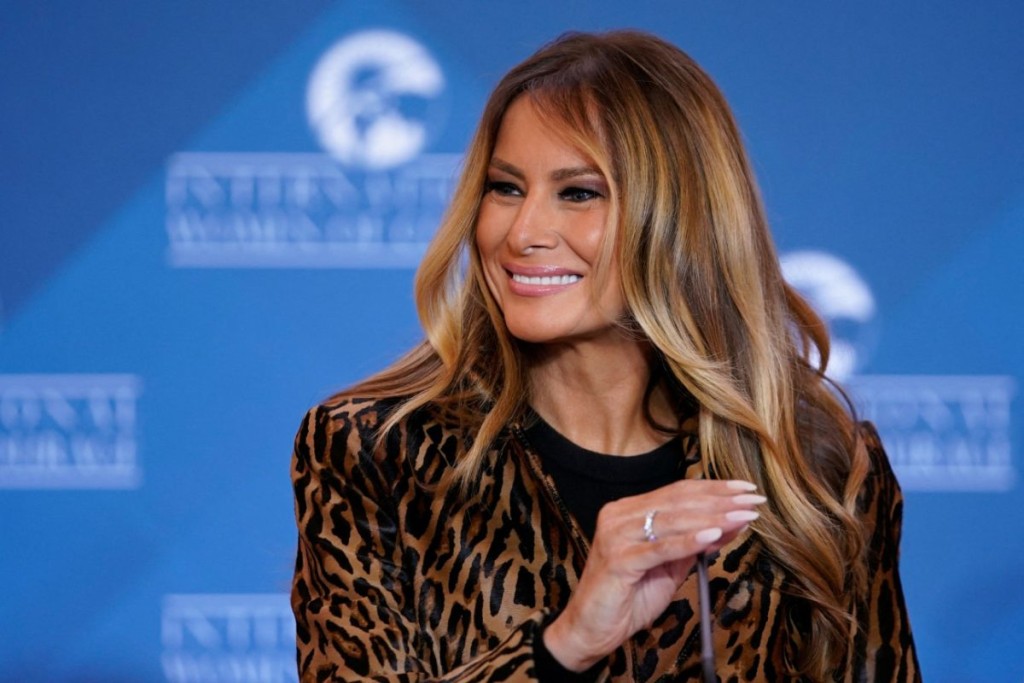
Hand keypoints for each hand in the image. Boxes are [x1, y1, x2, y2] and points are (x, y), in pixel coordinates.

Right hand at [543, 479, 764, 670]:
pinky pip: (660, 547)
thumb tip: (732, 523)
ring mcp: (616, 535)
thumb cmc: (628, 599)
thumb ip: (695, 544)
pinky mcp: (617, 559)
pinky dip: (689, 540)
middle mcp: (619, 516)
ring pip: (672, 520)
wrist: (591, 630)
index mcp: (628, 511)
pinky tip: (714, 535)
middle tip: (753, 500)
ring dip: (713, 517)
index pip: (677, 492)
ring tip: (743, 516)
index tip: (746, 489)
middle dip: (720, 500)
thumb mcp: (670, 568)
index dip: (714, 488)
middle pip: (678, 501)